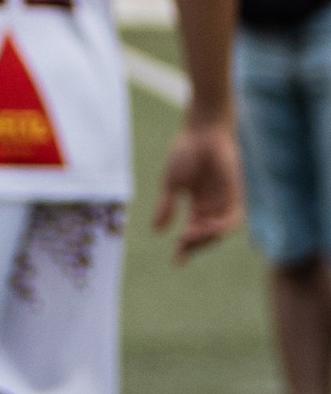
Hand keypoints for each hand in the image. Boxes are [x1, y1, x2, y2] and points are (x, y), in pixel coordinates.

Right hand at [152, 112, 242, 256]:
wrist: (203, 131)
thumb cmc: (186, 152)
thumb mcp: (171, 184)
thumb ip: (166, 206)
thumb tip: (156, 231)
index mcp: (198, 204)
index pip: (193, 232)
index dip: (185, 248)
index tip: (175, 262)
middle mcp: (213, 206)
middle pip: (206, 236)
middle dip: (194, 245)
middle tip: (181, 248)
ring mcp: (225, 201)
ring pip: (219, 231)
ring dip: (206, 237)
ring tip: (189, 236)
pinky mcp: (236, 195)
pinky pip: (232, 219)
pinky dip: (220, 227)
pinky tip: (206, 227)